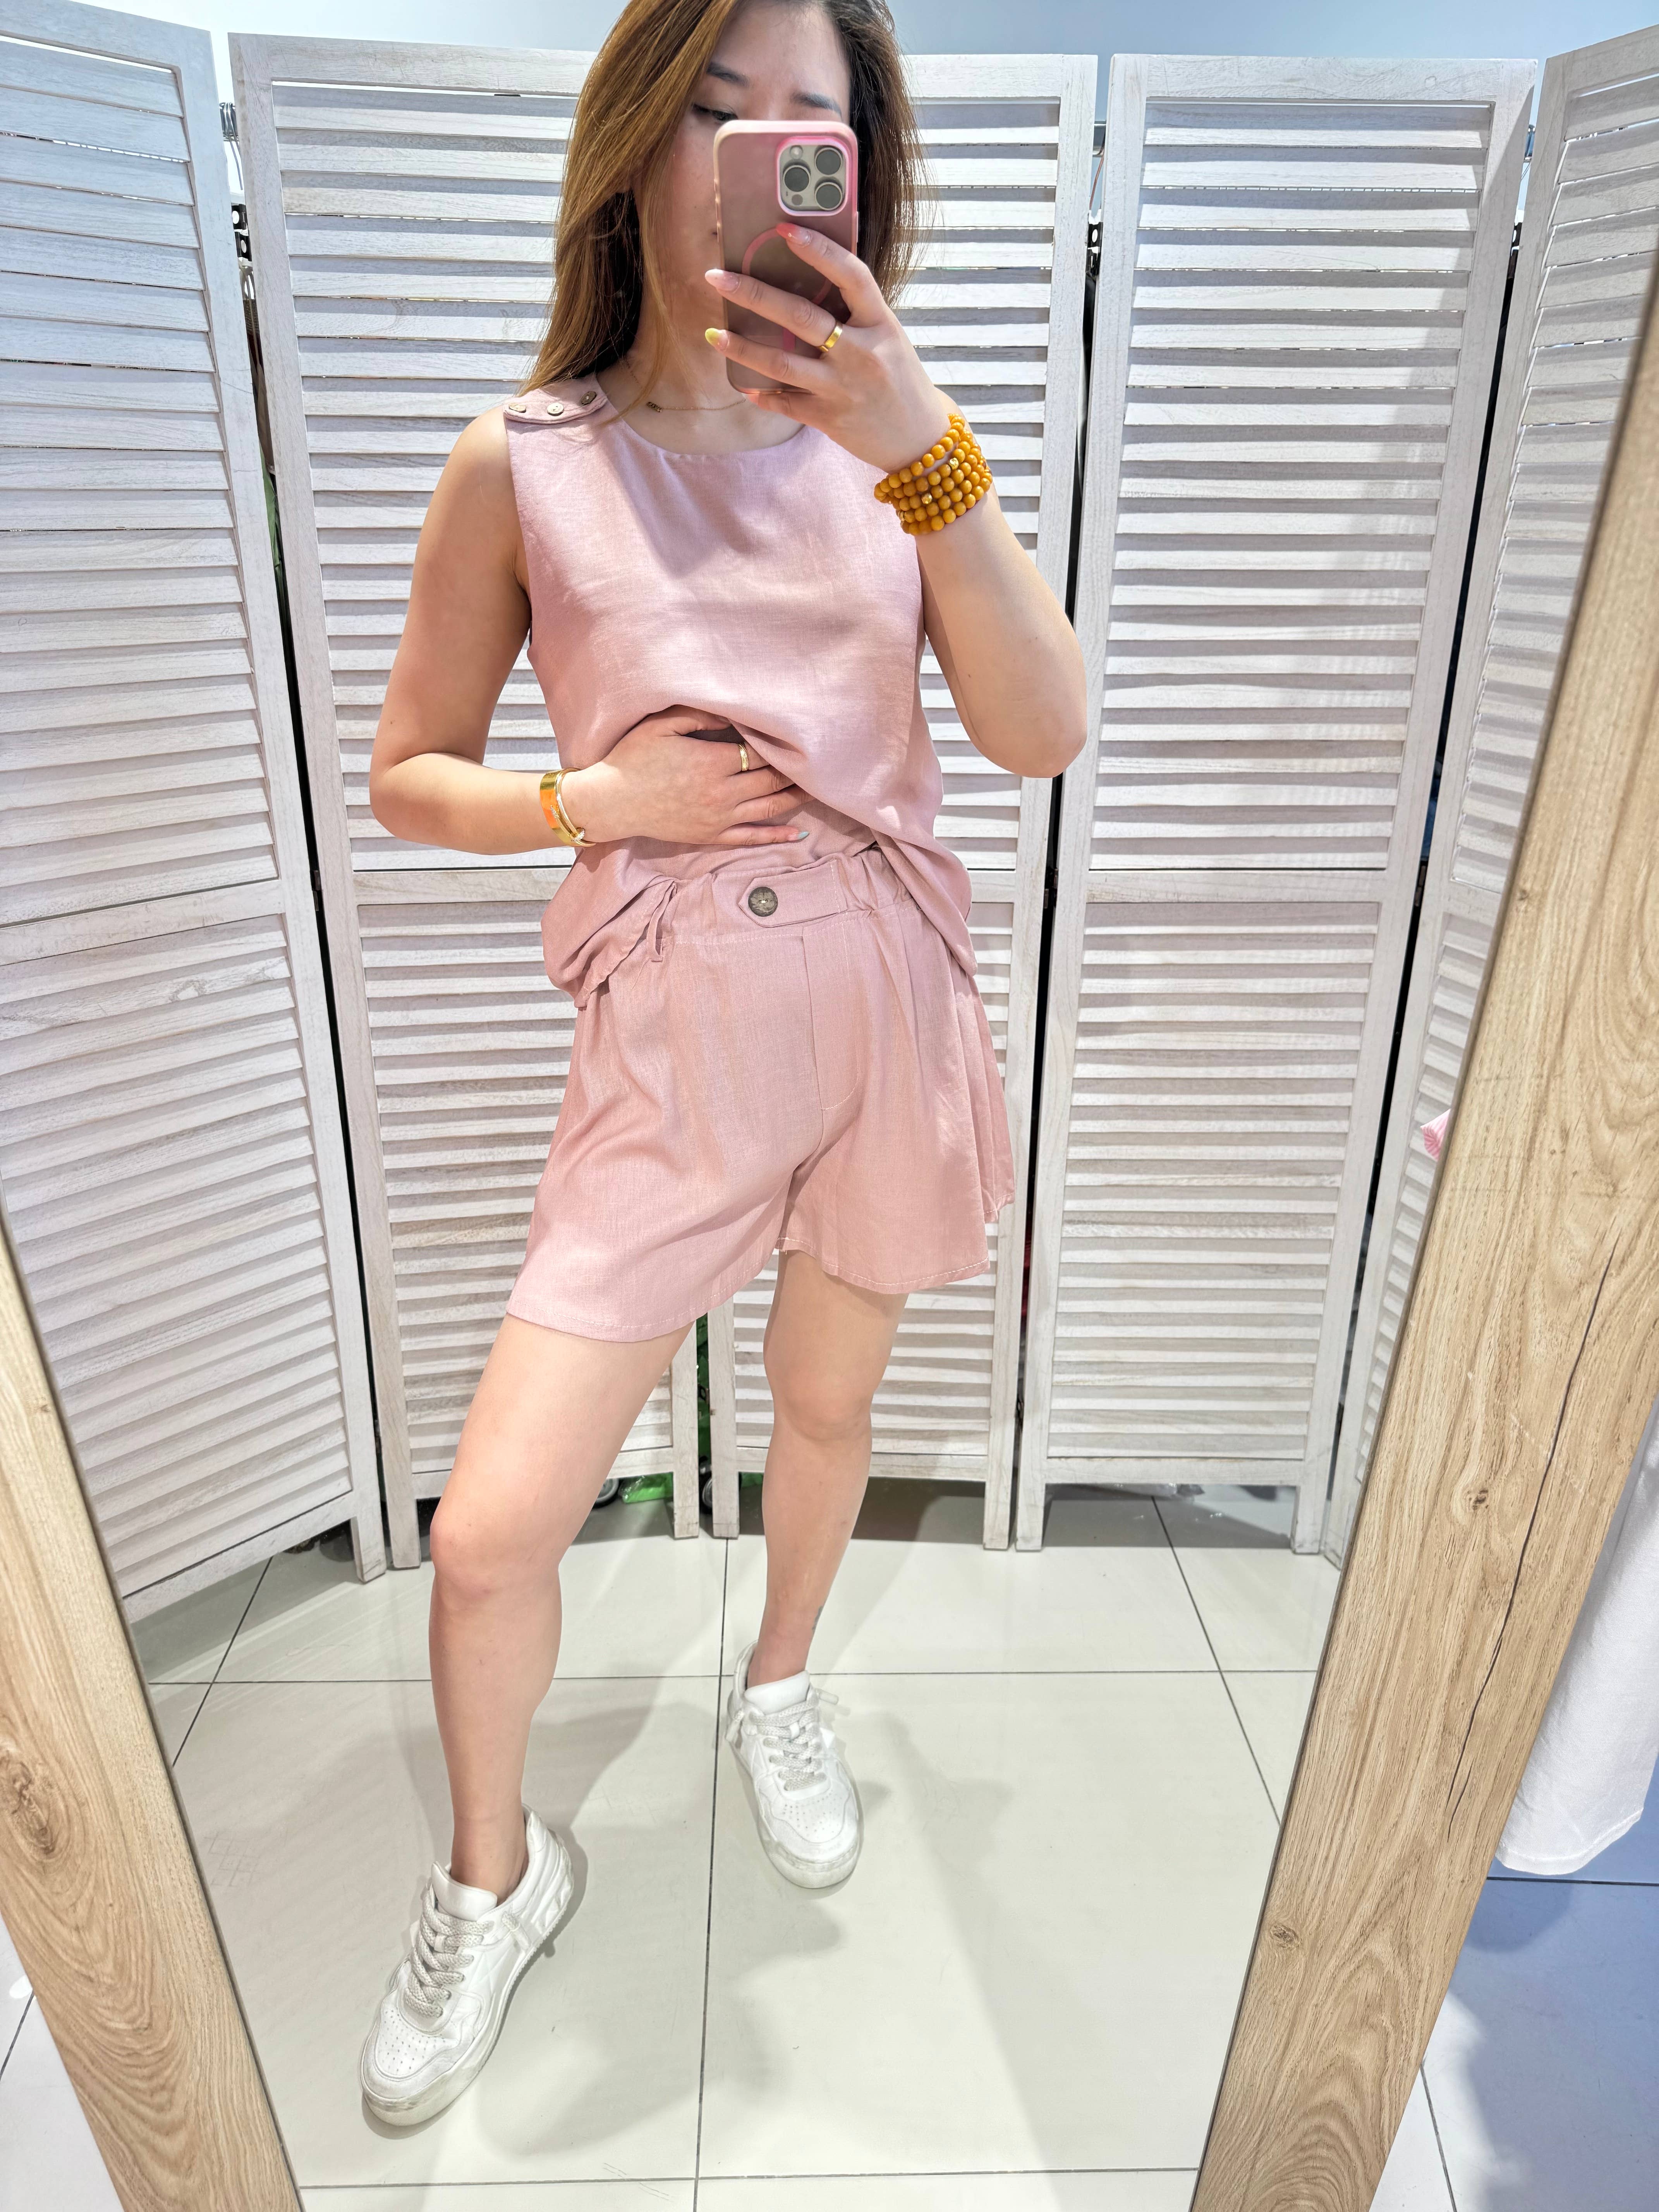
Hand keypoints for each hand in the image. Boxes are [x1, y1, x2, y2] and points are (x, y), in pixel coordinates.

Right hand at [557, 705, 807, 846]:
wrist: (611, 801)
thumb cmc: (632, 758)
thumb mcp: (661, 725)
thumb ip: (698, 716)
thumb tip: (731, 714)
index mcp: (712, 762)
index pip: (759, 752)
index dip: (780, 745)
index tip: (798, 736)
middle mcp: (721, 793)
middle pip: (770, 780)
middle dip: (795, 770)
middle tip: (818, 761)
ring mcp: (718, 818)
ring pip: (768, 808)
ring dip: (794, 799)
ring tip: (817, 790)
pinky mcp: (711, 836)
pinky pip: (750, 838)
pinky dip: (775, 836)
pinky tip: (795, 832)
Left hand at [703, 225, 953, 474]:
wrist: (918, 440)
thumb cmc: (900, 381)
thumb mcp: (888, 338)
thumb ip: (855, 314)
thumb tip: (808, 284)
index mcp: (880, 324)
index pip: (850, 275)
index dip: (818, 249)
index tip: (783, 229)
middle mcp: (861, 354)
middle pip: (801, 317)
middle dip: (754, 294)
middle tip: (716, 278)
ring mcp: (842, 388)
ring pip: (782, 363)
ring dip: (743, 347)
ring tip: (714, 334)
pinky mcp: (827, 418)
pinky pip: (784, 403)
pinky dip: (762, 393)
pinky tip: (742, 383)